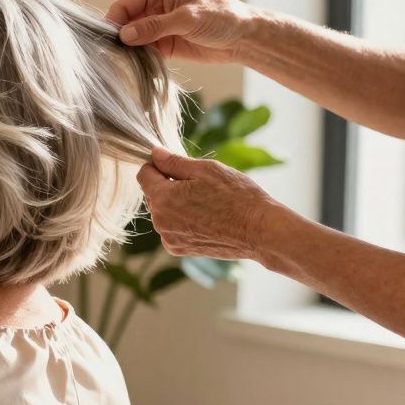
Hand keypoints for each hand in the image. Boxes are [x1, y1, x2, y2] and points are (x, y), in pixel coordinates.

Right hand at [107, 0, 255, 63]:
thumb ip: (155, 26)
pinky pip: (142, 53)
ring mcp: (156, 28)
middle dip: (119, 39)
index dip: (113, 23)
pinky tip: (139, 67)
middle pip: (123, 24)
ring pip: (131, 40)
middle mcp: (152, 9)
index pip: (123, 6)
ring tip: (127, 64)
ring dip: (128, 52)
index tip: (111, 42)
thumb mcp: (187, 19)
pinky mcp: (162, 46)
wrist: (242, 37)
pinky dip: (138, 60)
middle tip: (116, 57)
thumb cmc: (220, 18)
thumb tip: (125, 35)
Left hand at [136, 147, 285, 260]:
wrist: (260, 231)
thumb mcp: (206, 170)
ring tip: (207, 203)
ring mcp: (169, 238)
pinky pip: (172, 228)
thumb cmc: (237, 197)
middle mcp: (160, 221)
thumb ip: (174, 162)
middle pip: (154, 195)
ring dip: (176, 204)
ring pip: (163, 212)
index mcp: (163, 199)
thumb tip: (155, 154)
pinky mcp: (179, 249)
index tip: (176, 165)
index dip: (158, 166)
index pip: (144, 174)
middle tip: (200, 185)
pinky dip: (183, 221)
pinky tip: (206, 218)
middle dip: (169, 186)